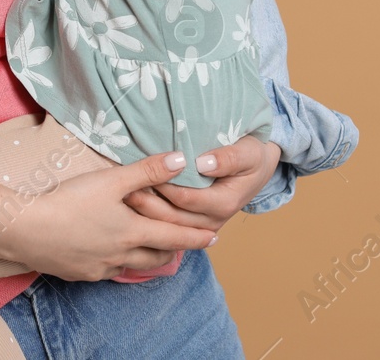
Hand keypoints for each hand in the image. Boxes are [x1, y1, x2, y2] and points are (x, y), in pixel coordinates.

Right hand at [0, 151, 216, 280]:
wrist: (26, 230)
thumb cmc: (69, 201)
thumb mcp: (111, 180)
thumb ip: (147, 171)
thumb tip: (182, 160)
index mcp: (133, 231)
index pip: (174, 236)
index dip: (196, 237)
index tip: (214, 238)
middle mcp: (121, 254)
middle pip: (158, 257)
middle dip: (175, 251)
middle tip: (186, 246)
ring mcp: (100, 267)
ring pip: (134, 266)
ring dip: (149, 259)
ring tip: (154, 252)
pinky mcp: (81, 274)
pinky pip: (108, 271)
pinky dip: (119, 264)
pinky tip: (112, 256)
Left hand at [124, 136, 279, 232]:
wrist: (256, 169)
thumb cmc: (251, 156)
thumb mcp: (248, 152)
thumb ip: (228, 158)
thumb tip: (202, 164)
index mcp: (224, 203)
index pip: (185, 198)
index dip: (163, 185)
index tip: (143, 171)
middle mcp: (212, 221)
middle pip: (172, 217)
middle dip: (147, 202)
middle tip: (123, 186)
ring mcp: (202, 226)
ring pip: (167, 225)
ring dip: (145, 212)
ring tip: (123, 194)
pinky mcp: (194, 225)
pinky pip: (169, 226)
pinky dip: (151, 217)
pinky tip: (133, 203)